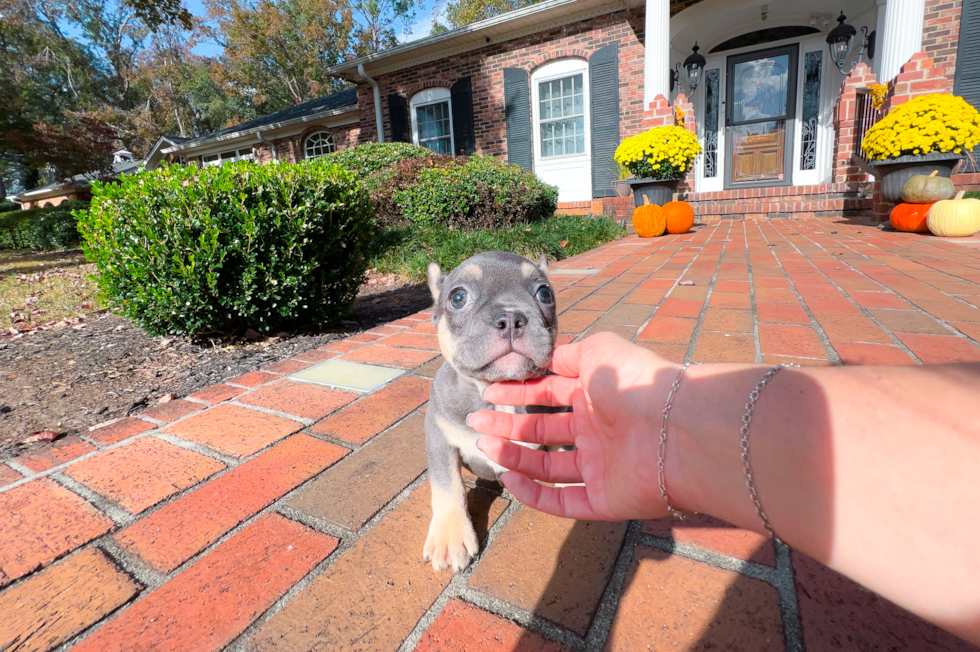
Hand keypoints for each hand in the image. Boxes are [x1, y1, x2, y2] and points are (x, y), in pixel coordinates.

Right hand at [469, 332, 680, 520]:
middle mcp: (597, 432)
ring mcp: (600, 467)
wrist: (673, 426)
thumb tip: (547, 359)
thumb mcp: (599, 349)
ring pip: (546, 466)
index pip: (548, 396)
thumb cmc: (636, 381)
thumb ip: (570, 353)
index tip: (488, 393)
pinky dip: (532, 493)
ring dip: (512, 456)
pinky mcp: (603, 500)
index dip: (517, 394)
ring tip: (483, 445)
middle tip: (475, 423)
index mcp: (595, 397)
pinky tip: (508, 477)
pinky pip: (561, 500)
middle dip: (506, 426)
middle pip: (542, 432)